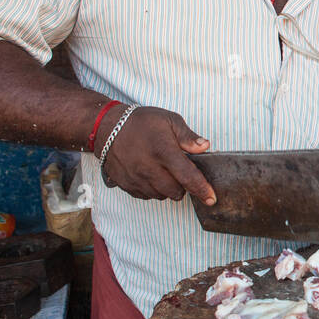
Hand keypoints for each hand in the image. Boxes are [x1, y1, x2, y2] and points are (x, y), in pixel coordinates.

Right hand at [98, 106, 215, 204]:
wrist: (106, 128)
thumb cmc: (140, 122)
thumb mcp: (169, 120)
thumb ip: (188, 136)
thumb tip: (205, 147)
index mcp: (163, 152)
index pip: (188, 177)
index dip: (202, 190)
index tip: (211, 198)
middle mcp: (149, 168)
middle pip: (176, 192)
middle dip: (184, 186)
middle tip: (180, 171)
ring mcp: (136, 179)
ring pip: (162, 196)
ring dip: (168, 188)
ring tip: (164, 171)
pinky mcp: (126, 185)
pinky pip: (146, 196)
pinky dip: (153, 190)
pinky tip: (151, 174)